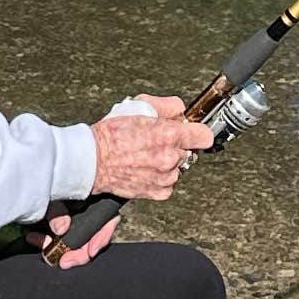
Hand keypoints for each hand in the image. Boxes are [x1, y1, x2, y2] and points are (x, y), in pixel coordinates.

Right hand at [89, 94, 204, 199]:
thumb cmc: (110, 135)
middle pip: (190, 151)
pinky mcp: (158, 192)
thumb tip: (180, 108)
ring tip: (147, 155)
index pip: (205, 136)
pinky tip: (146, 168)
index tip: (192, 131)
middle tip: (157, 141)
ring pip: (179, 167)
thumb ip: (167, 106)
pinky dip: (161, 178)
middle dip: (178, 145)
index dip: (197, 131)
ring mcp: (165, 177)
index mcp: (169, 134)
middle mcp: (170, 157)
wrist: (93, 161)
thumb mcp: (139, 106)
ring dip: (168, 162)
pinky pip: (169, 184)